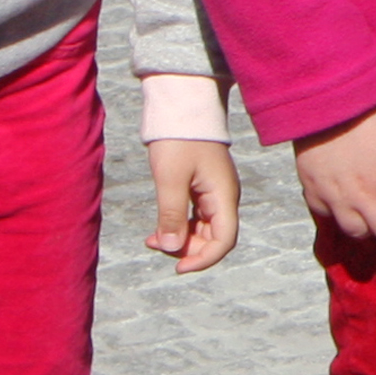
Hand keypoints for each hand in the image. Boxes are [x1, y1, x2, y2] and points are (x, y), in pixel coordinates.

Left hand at [146, 138, 240, 271]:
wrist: (182, 107)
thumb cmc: (178, 140)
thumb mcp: (170, 179)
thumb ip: (171, 215)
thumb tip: (170, 248)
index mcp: (223, 196)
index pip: (224, 241)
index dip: (203, 259)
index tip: (178, 267)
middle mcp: (222, 198)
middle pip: (213, 238)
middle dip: (187, 249)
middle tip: (156, 245)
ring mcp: (212, 193)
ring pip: (201, 229)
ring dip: (179, 239)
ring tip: (151, 239)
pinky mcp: (200, 188)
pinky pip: (193, 217)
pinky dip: (177, 226)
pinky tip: (157, 229)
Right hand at [293, 98, 375, 244]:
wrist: (327, 98)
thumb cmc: (373, 109)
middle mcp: (368, 196)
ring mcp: (338, 198)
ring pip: (358, 234)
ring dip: (370, 233)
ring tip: (375, 225)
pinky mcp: (314, 194)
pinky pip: (326, 223)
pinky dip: (338, 225)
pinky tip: (346, 219)